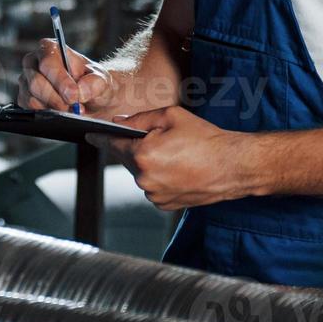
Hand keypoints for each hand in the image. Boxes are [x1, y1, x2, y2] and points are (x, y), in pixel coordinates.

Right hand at [16, 39, 112, 113]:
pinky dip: (48, 114)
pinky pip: (31, 110)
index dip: (60, 81)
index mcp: (50, 48)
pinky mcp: (25, 98)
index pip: (48, 64)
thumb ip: (95, 83)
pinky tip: (61, 111)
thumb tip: (80, 91)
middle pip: (36, 83)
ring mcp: (27, 81)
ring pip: (32, 99)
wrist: (92, 98)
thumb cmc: (93, 83)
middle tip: (74, 107)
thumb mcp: (102, 80)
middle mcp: (33, 62)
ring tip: (71, 109)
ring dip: (54, 108)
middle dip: (56, 99)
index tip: (73, 96)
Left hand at [87, 106, 250, 209]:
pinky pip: (153, 186)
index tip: (89, 136)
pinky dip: (160, 176)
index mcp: (143, 156)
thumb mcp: (171, 116)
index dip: (100, 138)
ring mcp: (154, 195)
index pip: (112, 144)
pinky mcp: (164, 205)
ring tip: (176, 154)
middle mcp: (145, 179)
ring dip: (149, 163)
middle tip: (162, 139)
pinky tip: (179, 168)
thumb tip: (119, 123)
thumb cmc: (205, 139)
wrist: (233, 166)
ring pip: (141, 173)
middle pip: (127, 159)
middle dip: (137, 147)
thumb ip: (139, 120)